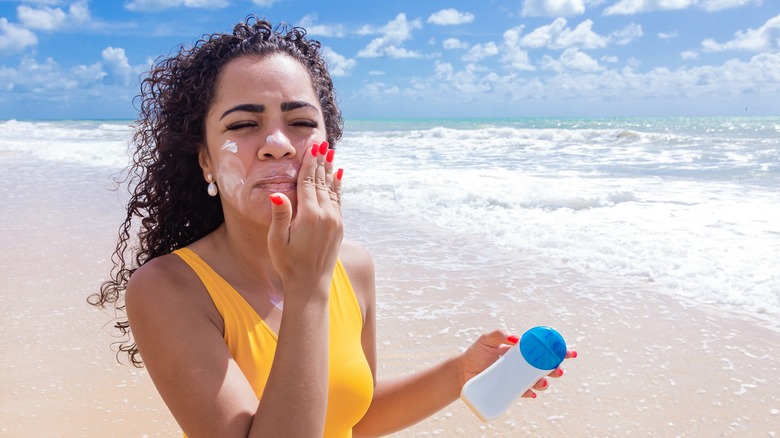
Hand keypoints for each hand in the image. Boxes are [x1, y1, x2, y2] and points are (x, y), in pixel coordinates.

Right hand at [267, 141, 343, 292]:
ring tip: (330, 154)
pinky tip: (338, 176)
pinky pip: (338, 200)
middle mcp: (326, 215)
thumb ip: (280, 214)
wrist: (310, 285)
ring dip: (330, 170)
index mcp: (309, 215)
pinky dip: (337, 186)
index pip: (309, 182)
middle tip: (322, 143)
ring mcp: (335, 220)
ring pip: (332, 189)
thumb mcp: (277, 240)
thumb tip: (276, 192)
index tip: (312, 147)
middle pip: (322, 181)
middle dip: (321, 161)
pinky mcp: (339, 227)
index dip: (310, 163)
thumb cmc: (288, 263)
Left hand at [459, 329, 577, 398]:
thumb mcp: (487, 339)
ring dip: (544, 383)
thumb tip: (516, 339)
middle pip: (544, 367)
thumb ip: (500, 334)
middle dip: (555, 368)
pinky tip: (530, 394)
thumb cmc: (476, 353)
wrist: (463, 372)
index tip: (569, 352)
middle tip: (558, 370)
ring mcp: (517, 377)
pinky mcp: (511, 390)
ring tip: (543, 383)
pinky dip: (529, 394)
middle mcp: (522, 364)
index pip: (542, 349)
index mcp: (521, 350)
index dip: (557, 350)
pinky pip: (524, 393)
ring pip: (537, 381)